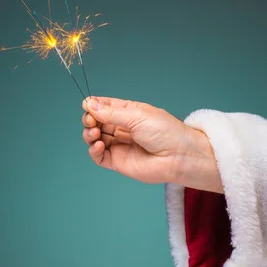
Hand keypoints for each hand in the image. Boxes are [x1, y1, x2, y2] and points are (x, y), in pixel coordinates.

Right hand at [81, 96, 223, 192]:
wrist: (179, 156)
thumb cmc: (165, 132)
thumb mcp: (137, 116)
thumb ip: (111, 113)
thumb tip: (90, 104)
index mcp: (128, 112)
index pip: (104, 106)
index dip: (93, 105)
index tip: (87, 105)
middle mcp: (122, 128)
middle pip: (96, 122)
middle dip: (90, 120)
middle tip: (91, 121)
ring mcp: (120, 145)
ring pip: (94, 138)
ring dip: (89, 134)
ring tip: (95, 133)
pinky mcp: (118, 162)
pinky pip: (99, 156)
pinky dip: (93, 151)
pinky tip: (98, 145)